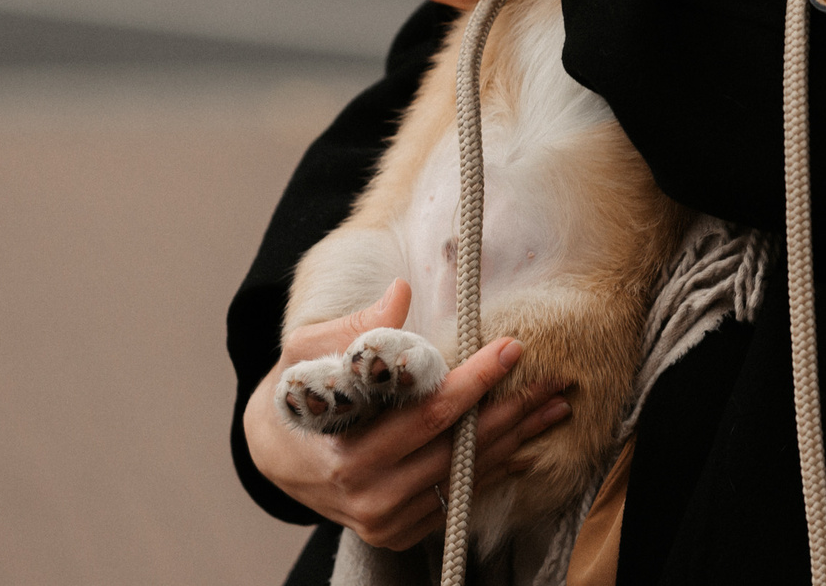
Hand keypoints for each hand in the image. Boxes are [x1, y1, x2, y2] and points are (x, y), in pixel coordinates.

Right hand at [241, 280, 572, 550]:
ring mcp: (384, 521)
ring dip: (513, 442)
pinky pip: (456, 500)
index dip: (474, 380)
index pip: (426, 415)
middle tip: (552, 381)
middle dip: (510, 412)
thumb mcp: (304, 353)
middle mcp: (368, 497)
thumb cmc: (290, 396)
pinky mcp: (397, 532)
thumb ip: (353, 329)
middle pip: (457, 451)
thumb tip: (400, 293)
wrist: (273, 456)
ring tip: (550, 409)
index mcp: (344, 456)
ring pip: (463, 478)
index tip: (511, 348)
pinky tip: (521, 444)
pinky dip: (491, 471)